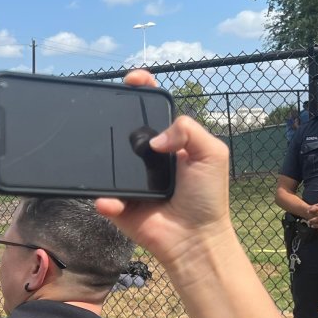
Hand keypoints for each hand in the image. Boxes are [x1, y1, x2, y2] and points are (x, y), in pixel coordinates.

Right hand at [96, 70, 237, 269]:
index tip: (132, 79)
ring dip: (106, 160)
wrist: (196, 238)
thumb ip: (188, 130)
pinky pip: (104, 197)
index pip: (154, 109)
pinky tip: (111, 200)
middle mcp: (148, 158)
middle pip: (126, 129)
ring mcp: (131, 181)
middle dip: (115, 118)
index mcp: (171, 141)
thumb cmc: (208, 197)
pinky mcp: (120, 205)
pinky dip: (105, 199)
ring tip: (109, 161)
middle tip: (107, 112)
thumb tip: (155, 137)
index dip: (143, 90)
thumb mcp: (212, 153)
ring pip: (109, 161)